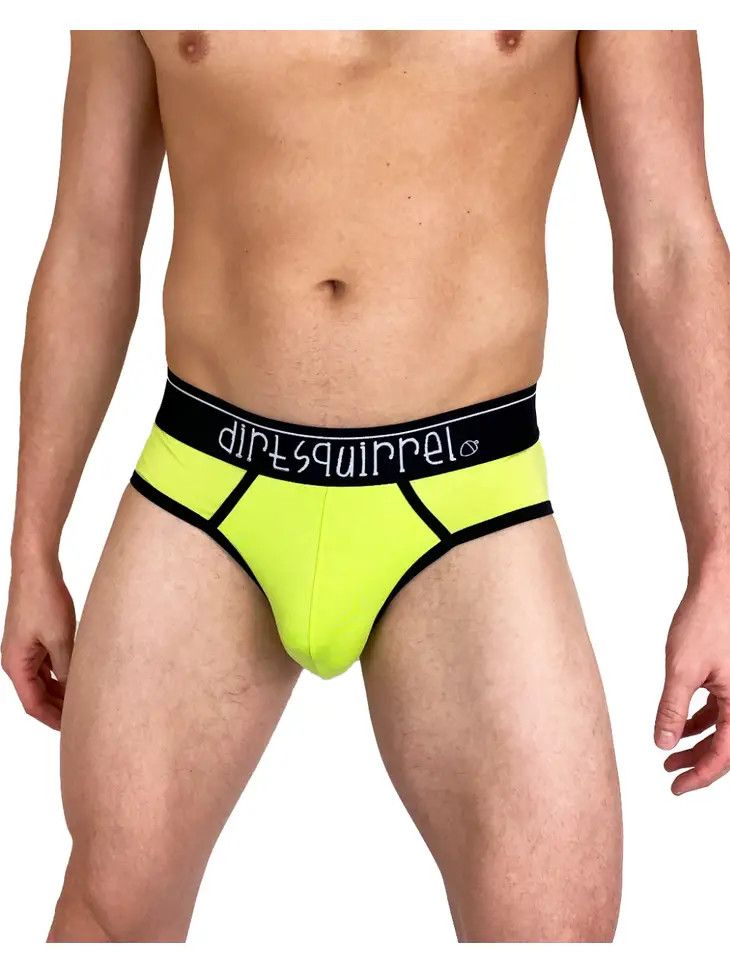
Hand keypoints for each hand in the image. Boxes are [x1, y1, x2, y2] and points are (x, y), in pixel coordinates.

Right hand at [1, 558, 75, 729]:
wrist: (36, 568)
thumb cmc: (43, 599)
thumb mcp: (61, 638)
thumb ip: (67, 667)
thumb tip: (77, 690)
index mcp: (16, 664)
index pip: (33, 704)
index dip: (53, 719)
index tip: (73, 729)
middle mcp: (16, 660)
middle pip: (37, 695)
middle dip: (58, 708)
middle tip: (83, 719)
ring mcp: (25, 648)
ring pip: (43, 680)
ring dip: (61, 692)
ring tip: (84, 702)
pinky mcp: (34, 637)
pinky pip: (47, 665)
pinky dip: (61, 675)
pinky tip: (79, 678)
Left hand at [655, 578, 729, 794]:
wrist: (718, 586)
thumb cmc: (706, 621)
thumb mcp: (683, 670)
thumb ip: (673, 709)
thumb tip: (664, 744)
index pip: (724, 755)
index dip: (700, 775)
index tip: (676, 788)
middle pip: (726, 746)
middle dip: (698, 764)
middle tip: (671, 778)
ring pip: (722, 729)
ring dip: (697, 743)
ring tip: (669, 757)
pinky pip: (720, 710)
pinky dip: (700, 722)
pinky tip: (679, 729)